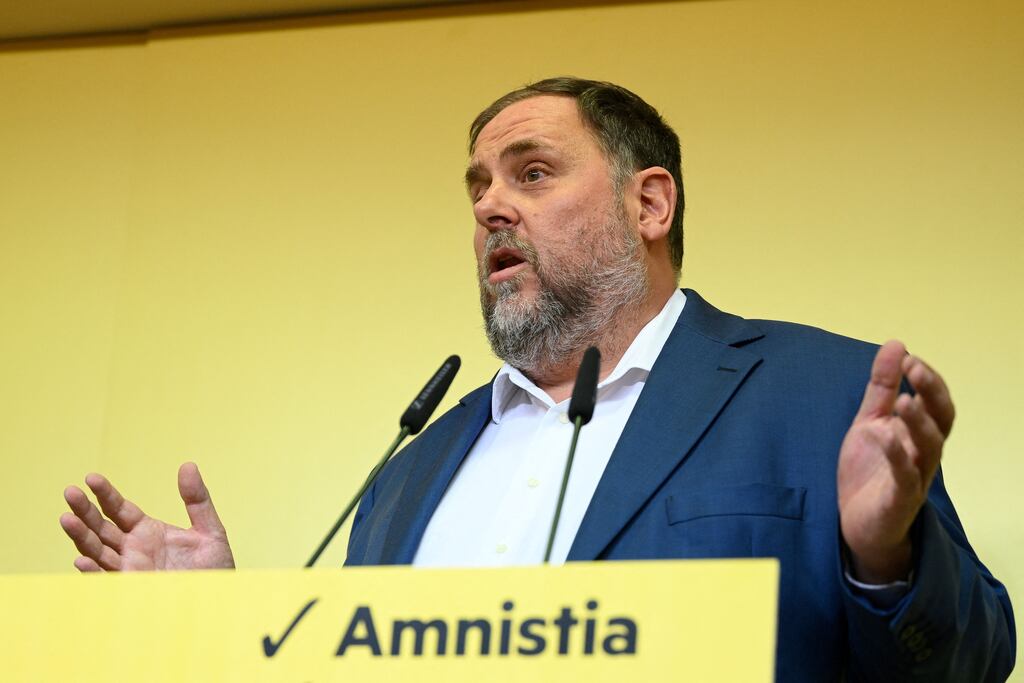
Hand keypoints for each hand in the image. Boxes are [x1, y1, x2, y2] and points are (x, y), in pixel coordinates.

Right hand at [59, 462, 234, 571]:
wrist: (218, 601)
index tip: (91, 478)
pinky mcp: (131, 588)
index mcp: (147, 531)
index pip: (119, 509)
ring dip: (81, 537)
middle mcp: (133, 549)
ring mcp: (129, 569)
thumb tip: (188, 465)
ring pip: (97, 551)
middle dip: (85, 510)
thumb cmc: (214, 569)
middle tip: (70, 492)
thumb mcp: (210, 530)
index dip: (105, 494)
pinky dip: (94, 571)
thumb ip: (198, 500)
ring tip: (67, 518)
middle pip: (101, 527)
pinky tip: (82, 560)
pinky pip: (107, 580)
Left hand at [838, 340, 954, 583]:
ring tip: (904, 400)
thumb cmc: (869, 471)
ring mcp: (915, 477)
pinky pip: (904, 476)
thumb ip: (882, 387)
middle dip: (931, 392)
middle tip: (915, 367)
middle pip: (941, 421)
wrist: (857, 524)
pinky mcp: (899, 499)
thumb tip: (896, 345)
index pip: (936, 403)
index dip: (927, 380)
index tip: (907, 357)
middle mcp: (924, 454)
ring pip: (930, 447)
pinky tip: (884, 436)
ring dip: (918, 422)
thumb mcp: (870, 422)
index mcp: (918, 434)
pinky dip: (896, 455)